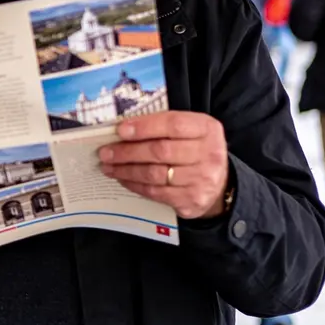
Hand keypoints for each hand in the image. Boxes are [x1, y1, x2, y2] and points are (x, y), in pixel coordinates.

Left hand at [98, 111, 230, 219]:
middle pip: (161, 151)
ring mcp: (202, 180)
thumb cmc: (194, 150)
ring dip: (126, 170)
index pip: (173, 125)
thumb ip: (162, 126)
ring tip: (108, 166)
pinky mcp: (192, 200)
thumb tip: (122, 129)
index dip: (145, 127)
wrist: (219, 183)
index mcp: (207, 129)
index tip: (120, 130)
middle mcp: (209, 154)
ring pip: (155, 174)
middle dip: (128, 151)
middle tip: (105, 152)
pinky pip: (156, 192)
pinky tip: (122, 178)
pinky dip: (134, 185)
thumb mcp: (189, 131)